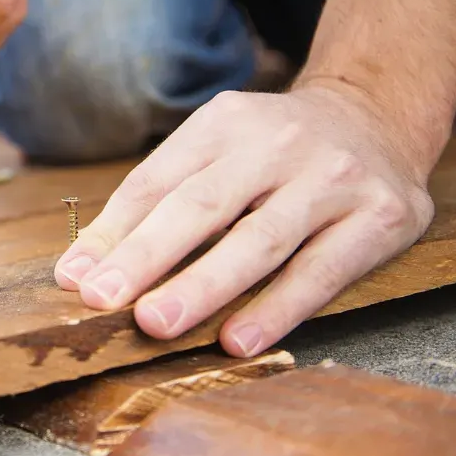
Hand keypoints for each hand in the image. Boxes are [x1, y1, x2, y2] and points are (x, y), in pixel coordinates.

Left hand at [53, 82, 436, 355]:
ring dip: (204, 286)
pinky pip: (320, 272)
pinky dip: (277, 308)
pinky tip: (238, 339)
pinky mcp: (379, 217)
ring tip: (158, 323)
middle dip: (148, 256)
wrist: (377, 116)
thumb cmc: (273, 151)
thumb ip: (152, 205)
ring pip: (259, 241)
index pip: (157, 181)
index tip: (76, 280)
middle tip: (104, 300)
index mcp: (224, 122)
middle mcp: (277, 143)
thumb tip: (79, 271)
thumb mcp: (214, 152)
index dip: (113, 232)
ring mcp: (331, 178)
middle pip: (202, 206)